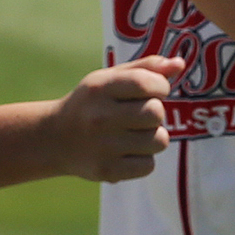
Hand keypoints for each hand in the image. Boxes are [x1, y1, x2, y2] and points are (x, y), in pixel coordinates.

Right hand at [48, 55, 182, 181]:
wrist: (54, 139)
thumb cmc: (92, 103)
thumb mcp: (109, 79)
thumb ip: (146, 68)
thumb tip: (180, 64)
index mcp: (100, 88)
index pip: (146, 83)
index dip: (161, 87)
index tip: (155, 90)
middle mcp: (100, 117)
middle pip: (156, 113)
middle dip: (156, 113)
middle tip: (140, 114)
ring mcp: (103, 146)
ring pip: (158, 141)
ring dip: (153, 136)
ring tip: (134, 133)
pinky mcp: (107, 170)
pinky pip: (149, 165)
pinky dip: (143, 159)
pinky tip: (127, 151)